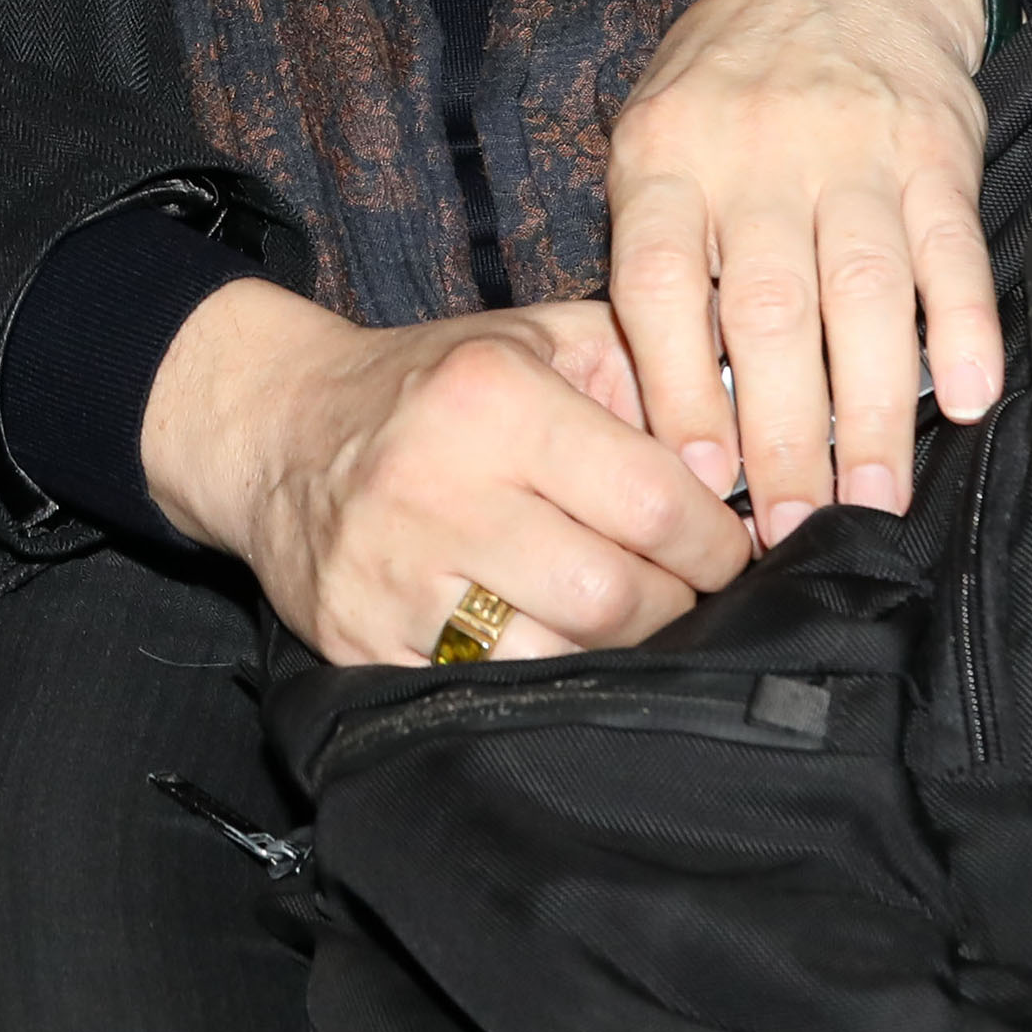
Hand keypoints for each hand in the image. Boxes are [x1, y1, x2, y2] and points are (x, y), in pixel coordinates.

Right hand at [139, 279, 752, 663]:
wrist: (278, 428)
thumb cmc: (435, 386)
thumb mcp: (539, 339)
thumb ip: (650, 371)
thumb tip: (753, 445)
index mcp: (491, 397)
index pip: (654, 502)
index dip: (716, 541)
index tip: (724, 547)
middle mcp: (435, 485)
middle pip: (613, 597)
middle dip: (670, 603)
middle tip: (672, 586)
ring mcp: (391, 574)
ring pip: (558, 658)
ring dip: (606, 648)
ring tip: (605, 611)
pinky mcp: (360, 641)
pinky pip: (487, 692)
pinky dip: (534, 675)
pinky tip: (539, 634)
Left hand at [603, 0, 1002, 540]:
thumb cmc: (729, 83)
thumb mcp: (655, 136)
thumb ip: (658, 249)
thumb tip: (667, 405)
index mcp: (665, 157)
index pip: (659, 289)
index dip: (678, 391)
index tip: (696, 481)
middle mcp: (756, 155)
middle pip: (767, 314)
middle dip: (781, 436)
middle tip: (790, 527)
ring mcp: (853, 153)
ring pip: (864, 299)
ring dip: (874, 411)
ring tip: (873, 500)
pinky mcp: (939, 152)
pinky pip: (955, 252)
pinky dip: (966, 330)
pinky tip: (970, 401)